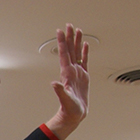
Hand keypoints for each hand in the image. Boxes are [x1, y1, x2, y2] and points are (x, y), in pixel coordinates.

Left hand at [44, 24, 90, 139]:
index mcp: (67, 73)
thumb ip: (59, 91)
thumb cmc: (69, 109)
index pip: (64, 53)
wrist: (74, 114)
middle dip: (69, 37)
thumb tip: (54, 83)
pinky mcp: (84, 77)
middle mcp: (71, 70)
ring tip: (78, 30)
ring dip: (77, 42)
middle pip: (70, 50)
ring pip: (77, 53)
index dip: (62, 42)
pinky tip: (85, 45)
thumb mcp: (65, 100)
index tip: (60, 30)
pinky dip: (85, 52)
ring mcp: (77, 73)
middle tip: (69, 25)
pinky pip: (85, 61)